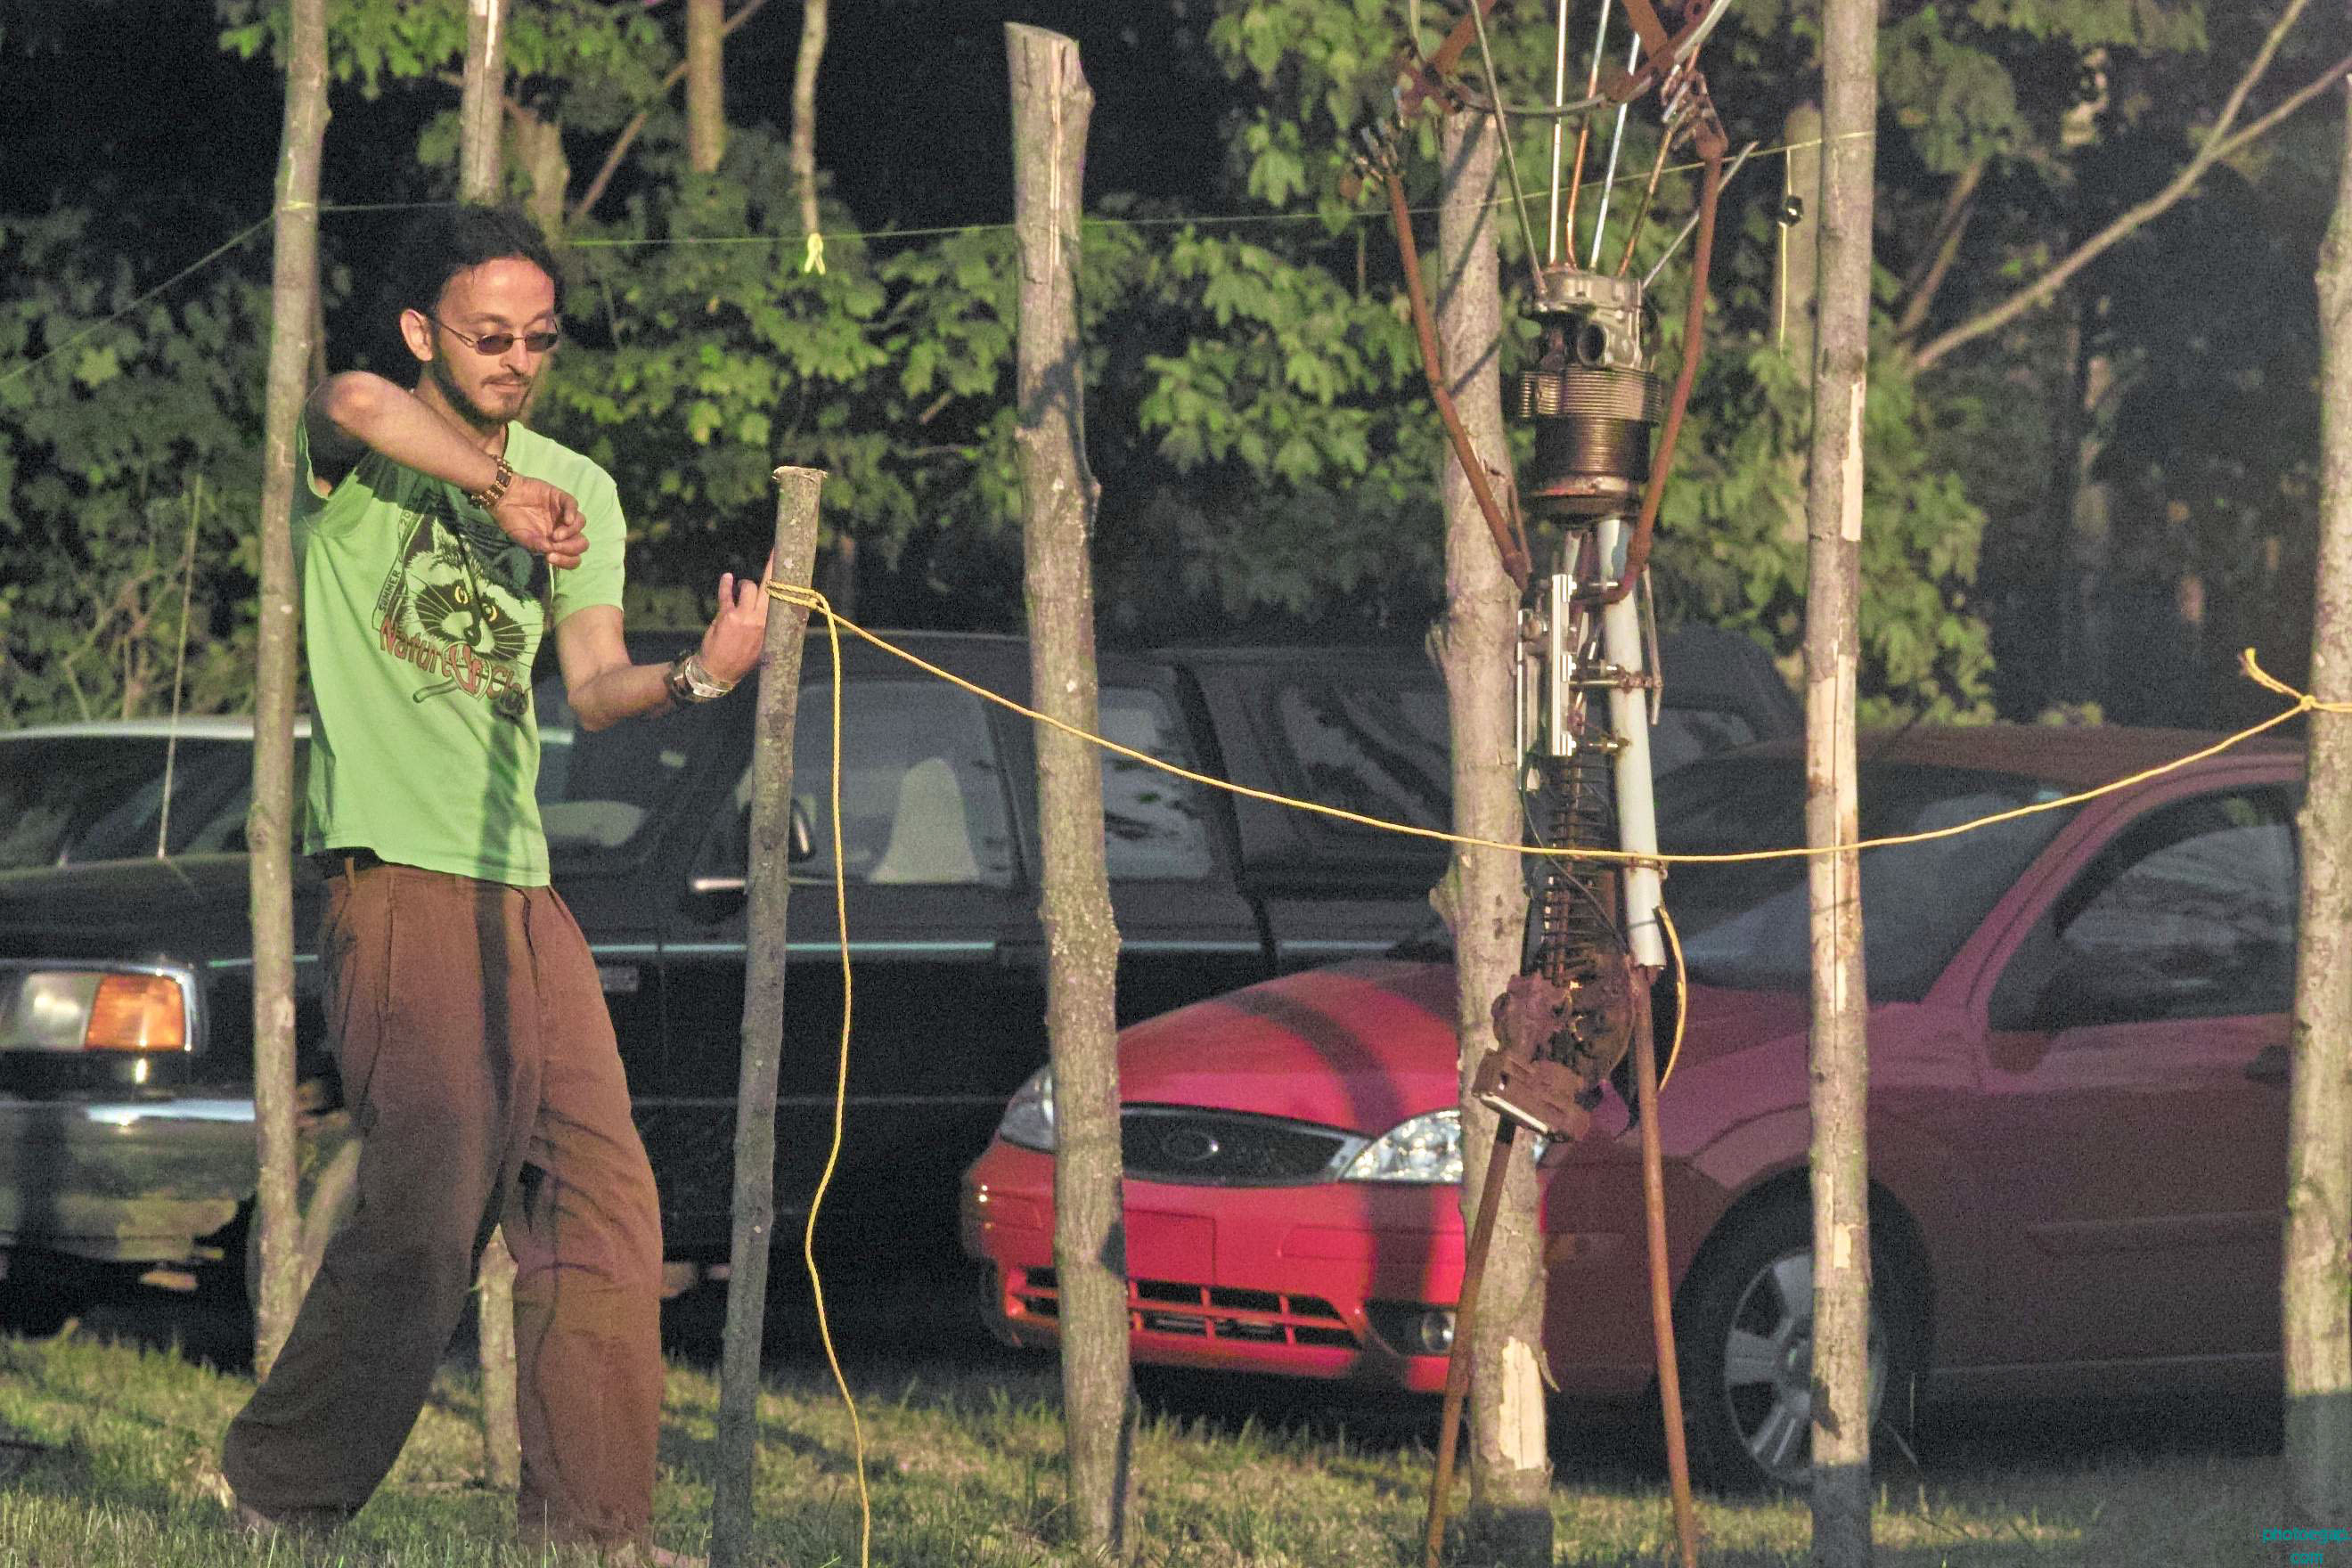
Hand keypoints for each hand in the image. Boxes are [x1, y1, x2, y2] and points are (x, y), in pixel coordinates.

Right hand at [489, 476, 586, 570]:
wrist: (503, 498)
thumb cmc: (511, 520)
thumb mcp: (521, 537)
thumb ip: (536, 545)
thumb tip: (550, 551)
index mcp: (556, 543)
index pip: (573, 558)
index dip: (567, 561)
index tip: (550, 557)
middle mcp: (564, 529)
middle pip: (581, 543)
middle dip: (571, 548)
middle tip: (555, 545)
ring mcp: (563, 514)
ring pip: (581, 524)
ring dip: (571, 532)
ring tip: (556, 535)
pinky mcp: (560, 498)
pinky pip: (573, 505)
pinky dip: (573, 513)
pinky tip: (567, 520)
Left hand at [698, 552, 775, 687]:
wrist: (718, 673)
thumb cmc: (742, 659)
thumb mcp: (763, 646)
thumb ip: (770, 628)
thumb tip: (782, 615)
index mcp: (771, 627)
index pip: (784, 599)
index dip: (788, 583)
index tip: (792, 566)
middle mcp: (760, 620)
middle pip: (769, 586)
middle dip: (772, 567)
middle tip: (776, 553)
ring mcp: (743, 617)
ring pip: (748, 587)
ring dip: (744, 584)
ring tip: (741, 588)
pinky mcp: (727, 616)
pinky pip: (727, 594)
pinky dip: (726, 584)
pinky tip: (727, 578)